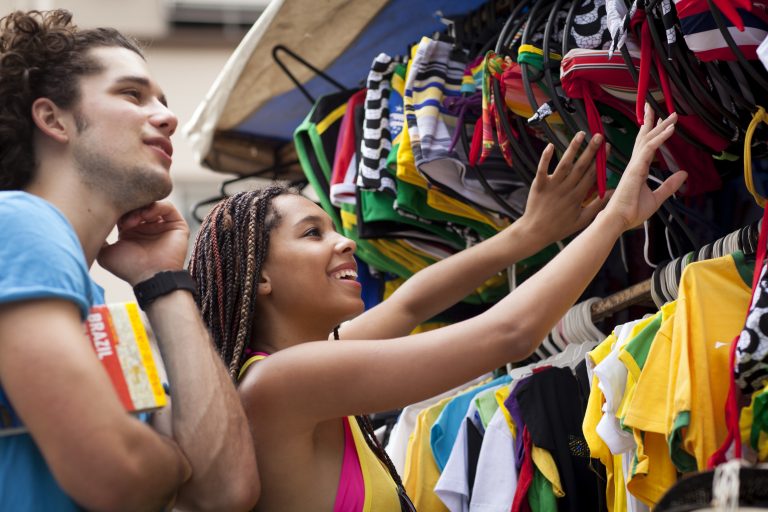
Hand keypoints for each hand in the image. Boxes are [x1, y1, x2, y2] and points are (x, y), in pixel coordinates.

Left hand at [98, 201, 189, 285]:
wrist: (150, 277)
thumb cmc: (128, 268)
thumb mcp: (105, 253)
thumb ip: (99, 239)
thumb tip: (87, 228)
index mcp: (130, 231)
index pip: (124, 209)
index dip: (117, 207)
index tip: (110, 213)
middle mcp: (147, 226)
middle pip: (138, 204)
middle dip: (129, 206)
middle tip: (122, 217)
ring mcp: (162, 225)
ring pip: (152, 203)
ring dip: (141, 208)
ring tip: (133, 220)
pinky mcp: (177, 225)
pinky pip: (168, 207)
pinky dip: (156, 207)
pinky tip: (146, 216)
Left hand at [516, 131, 609, 243]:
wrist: (535, 232)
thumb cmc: (559, 227)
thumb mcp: (583, 220)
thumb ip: (598, 205)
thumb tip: (613, 194)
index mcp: (578, 197)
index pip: (592, 175)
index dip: (600, 160)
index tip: (607, 147)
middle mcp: (566, 189)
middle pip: (581, 166)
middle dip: (591, 150)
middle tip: (599, 136)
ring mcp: (552, 186)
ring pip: (564, 164)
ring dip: (573, 148)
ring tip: (581, 134)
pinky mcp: (539, 185)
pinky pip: (542, 169)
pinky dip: (546, 158)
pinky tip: (551, 145)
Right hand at [604, 103, 687, 230]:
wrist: (619, 219)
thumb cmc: (631, 211)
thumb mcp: (657, 197)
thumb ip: (669, 185)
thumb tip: (683, 174)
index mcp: (638, 169)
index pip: (646, 146)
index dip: (654, 132)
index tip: (661, 121)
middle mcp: (635, 164)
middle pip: (644, 137)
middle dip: (653, 122)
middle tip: (662, 109)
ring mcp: (635, 165)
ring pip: (648, 139)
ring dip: (660, 126)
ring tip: (672, 115)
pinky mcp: (636, 168)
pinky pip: (650, 148)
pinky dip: (660, 137)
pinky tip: (670, 130)